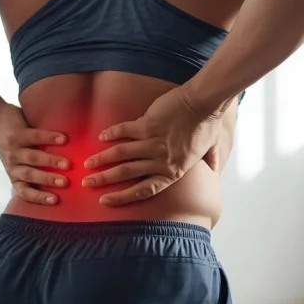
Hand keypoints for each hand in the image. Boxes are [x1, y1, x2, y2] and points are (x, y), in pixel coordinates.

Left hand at [0, 102, 70, 204]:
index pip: (25, 192)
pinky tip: (63, 139)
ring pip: (32, 157)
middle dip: (48, 179)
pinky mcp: (17, 134)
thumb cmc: (15, 147)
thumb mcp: (19, 164)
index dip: (39, 197)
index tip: (55, 200)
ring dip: (51, 161)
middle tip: (64, 182)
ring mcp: (13, 149)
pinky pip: (35, 137)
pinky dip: (50, 138)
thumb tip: (62, 183)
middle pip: (30, 175)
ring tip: (67, 164)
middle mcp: (12, 165)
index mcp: (15, 176)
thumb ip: (34, 172)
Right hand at [82, 86, 223, 205]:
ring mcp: (152, 142)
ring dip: (102, 159)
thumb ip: (211, 160)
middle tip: (87, 182)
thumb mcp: (212, 148)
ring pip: (120, 154)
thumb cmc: (209, 125)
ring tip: (88, 164)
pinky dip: (111, 134)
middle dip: (104, 179)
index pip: (144, 190)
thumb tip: (216, 168)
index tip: (106, 201)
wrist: (204, 103)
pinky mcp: (146, 125)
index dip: (123, 197)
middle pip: (126, 174)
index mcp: (174, 171)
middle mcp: (160, 160)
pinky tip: (101, 137)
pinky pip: (124, 131)